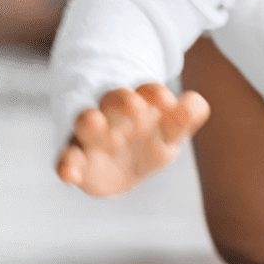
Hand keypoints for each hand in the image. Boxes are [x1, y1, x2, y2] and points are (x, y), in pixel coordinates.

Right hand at [56, 83, 209, 196]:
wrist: (118, 167)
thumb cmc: (148, 142)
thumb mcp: (169, 133)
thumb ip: (183, 120)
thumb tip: (198, 102)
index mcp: (140, 103)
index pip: (149, 91)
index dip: (157, 95)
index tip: (167, 103)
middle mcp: (113, 113)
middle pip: (114, 98)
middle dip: (123, 101)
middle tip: (135, 108)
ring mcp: (91, 136)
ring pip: (85, 121)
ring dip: (90, 121)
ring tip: (94, 123)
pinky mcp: (76, 160)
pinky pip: (65, 158)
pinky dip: (66, 164)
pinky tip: (69, 172)